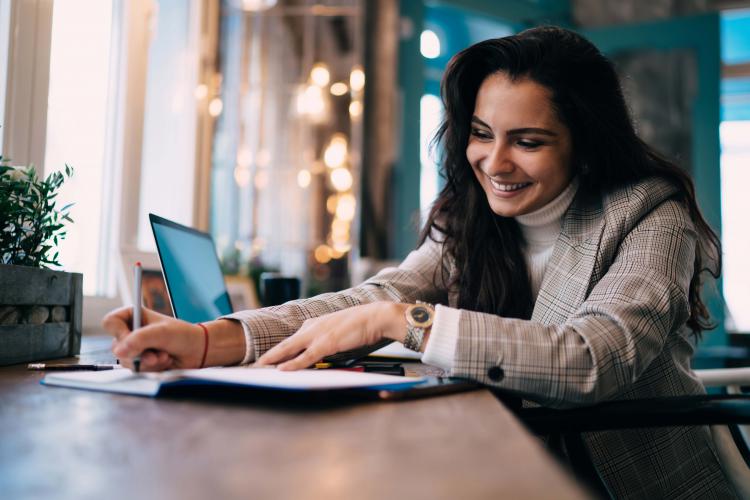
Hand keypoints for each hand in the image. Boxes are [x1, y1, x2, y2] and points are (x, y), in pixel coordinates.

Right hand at [102, 306, 205, 370]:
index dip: (119, 333)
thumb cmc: (182, 335)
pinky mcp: (140, 362)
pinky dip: (151, 368)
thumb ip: (140, 339)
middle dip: (139, 353)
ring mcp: (134, 348)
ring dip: (148, 362)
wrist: (197, 351)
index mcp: (133, 316)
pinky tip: (164, 361)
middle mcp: (131, 332)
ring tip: (164, 355)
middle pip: (117, 346)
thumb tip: (119, 351)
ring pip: (126, 361)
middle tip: (156, 354)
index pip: (110, 323)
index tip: (132, 338)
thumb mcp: (162, 333)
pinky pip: (136, 370)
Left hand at [256, 302, 408, 370]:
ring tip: (260, 367)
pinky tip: (282, 369)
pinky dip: (293, 364)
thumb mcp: (339, 331)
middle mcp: (313, 327)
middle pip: (286, 344)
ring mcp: (319, 335)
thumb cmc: (361, 325)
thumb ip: (327, 341)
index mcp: (316, 324)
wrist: (375, 316)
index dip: (279, 350)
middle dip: (270, 355)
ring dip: (275, 359)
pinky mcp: (327, 344)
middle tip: (255, 364)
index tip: (268, 357)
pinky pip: (306, 357)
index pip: (293, 339)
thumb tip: (320, 354)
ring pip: (290, 349)